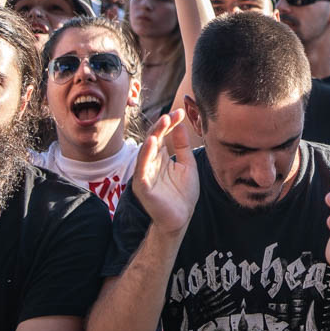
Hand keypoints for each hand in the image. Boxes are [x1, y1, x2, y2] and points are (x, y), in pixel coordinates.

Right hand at [132, 109, 199, 233]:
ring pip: (147, 149)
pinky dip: (146, 154)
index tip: (181, 111)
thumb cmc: (183, 194)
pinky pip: (142, 167)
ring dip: (154, 134)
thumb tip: (180, 124)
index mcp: (160, 157)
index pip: (163, 135)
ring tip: (163, 121)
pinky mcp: (142, 185)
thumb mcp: (187, 165)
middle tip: (172, 114)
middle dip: (162, 125)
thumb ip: (182, 146)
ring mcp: (145, 173)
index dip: (170, 123)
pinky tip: (152, 142)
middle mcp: (150, 163)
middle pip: (154, 139)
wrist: (181, 218)